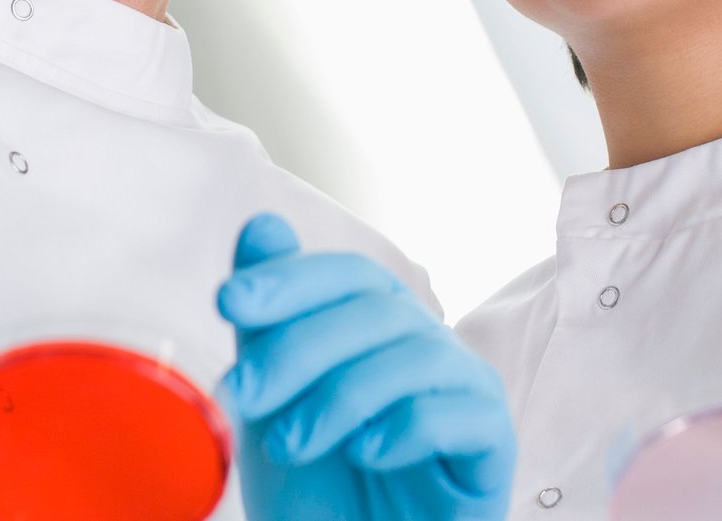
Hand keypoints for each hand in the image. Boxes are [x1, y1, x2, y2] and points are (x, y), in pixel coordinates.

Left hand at [218, 214, 515, 520]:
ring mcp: (466, 396)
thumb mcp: (275, 407)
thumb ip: (269, 323)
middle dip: (299, 347)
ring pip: (419, 356)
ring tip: (289, 443)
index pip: (349, 274)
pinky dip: (407, 428)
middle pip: (378, 310)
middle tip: (242, 393)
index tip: (228, 300)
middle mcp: (429, 350)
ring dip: (341, 396)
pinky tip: (365, 454)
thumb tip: (261, 228)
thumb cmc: (322, 493)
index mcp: (380, 331)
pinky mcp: (492, 448)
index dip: (292, 277)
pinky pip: (466, 415)